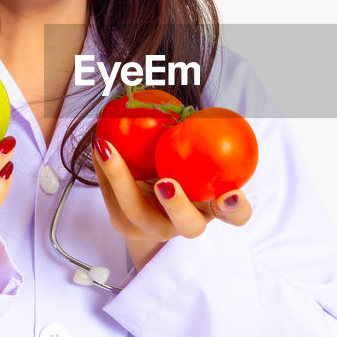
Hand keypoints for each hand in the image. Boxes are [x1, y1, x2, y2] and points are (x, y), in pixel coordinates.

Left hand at [91, 138, 251, 268]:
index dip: (237, 208)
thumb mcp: (198, 156)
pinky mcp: (123, 224)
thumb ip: (202, 138)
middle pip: (188, 226)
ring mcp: (152, 229)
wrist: (152, 207)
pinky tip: (99, 143)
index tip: (232, 194)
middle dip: (178, 206)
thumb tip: (192, 107)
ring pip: (136, 214)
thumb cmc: (185, 170)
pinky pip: (110, 197)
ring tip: (107, 148)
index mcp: (213, 210)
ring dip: (120, 179)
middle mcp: (185, 225)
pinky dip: (104, 168)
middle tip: (166, 183)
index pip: (236, 215)